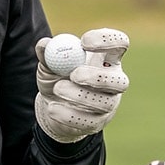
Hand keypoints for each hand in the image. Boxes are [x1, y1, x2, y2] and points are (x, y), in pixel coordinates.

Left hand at [35, 28, 129, 142]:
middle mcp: (115, 81)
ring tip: (57, 89)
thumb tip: (44, 44)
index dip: (108, 41)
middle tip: (74, 75)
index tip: (84, 42)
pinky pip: (89, 121)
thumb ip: (48, 53)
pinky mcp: (99, 123)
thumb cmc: (57, 78)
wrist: (52, 107)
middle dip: (98, 77)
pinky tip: (53, 108)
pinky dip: (68, 115)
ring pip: (104, 103)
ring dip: (78, 95)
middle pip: (119, 79)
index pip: (120, 43)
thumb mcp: (50, 64)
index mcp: (108, 58)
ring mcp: (110, 104)